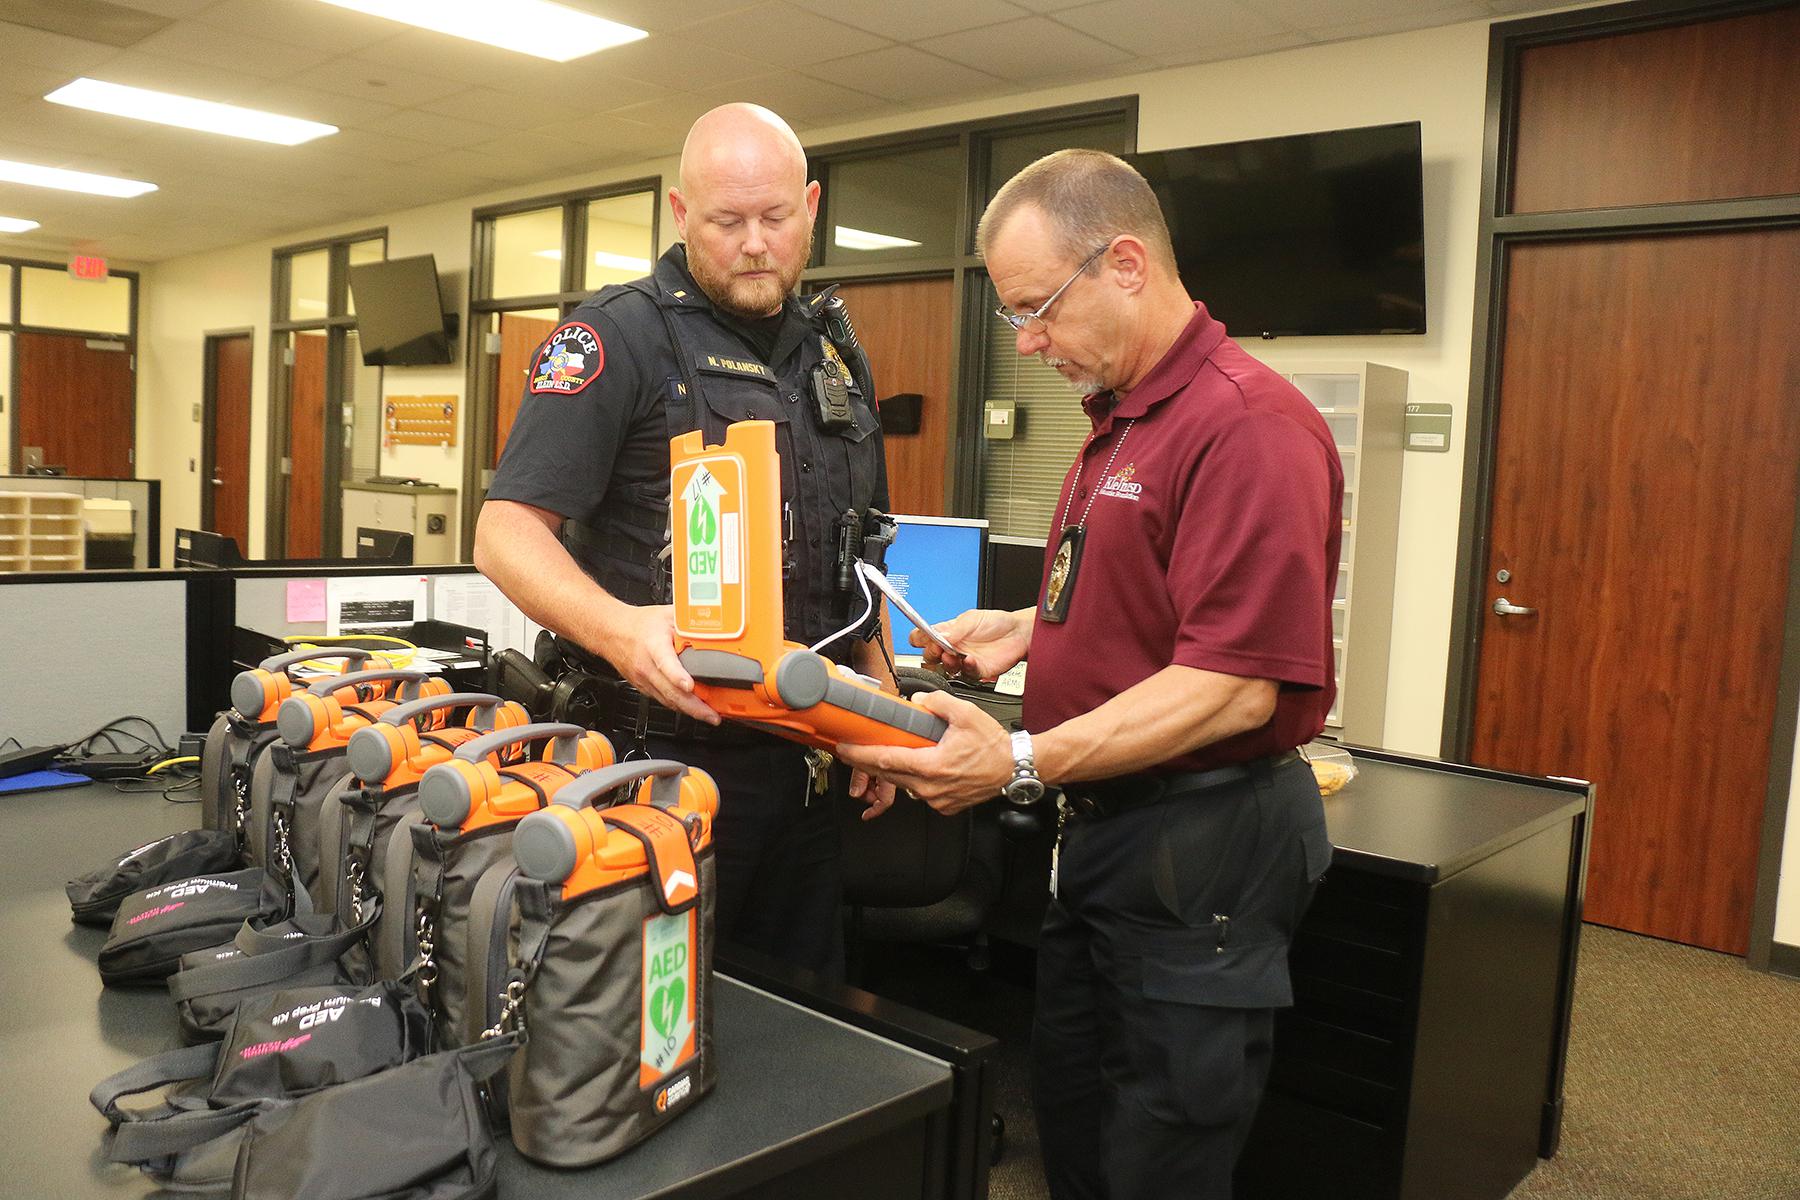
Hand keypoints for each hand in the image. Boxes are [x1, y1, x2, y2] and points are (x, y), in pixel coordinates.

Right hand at [592, 604, 718, 724]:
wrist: (611, 633)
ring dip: (689, 711)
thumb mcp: (667, 615)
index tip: (690, 685)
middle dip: (694, 707)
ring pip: (667, 700)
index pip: (665, 663)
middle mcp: (647, 666)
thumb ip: (690, 620)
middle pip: (670, 691)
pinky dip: (680, 707)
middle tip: (713, 715)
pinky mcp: (643, 688)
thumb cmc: (639, 625)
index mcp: (653, 645)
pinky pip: (663, 700)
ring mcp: (644, 680)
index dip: (678, 676)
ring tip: (710, 717)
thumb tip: (714, 623)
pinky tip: (693, 710)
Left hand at [836, 691, 1010, 814]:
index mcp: (932, 766)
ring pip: (903, 785)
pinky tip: (919, 766)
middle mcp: (931, 787)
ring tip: (890, 754)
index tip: (844, 749)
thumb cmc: (993, 746)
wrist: (1014, 769)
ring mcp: (937, 800)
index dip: (861, 755)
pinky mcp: (944, 806)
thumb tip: (917, 701)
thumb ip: (937, 703)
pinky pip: (920, 793)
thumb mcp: (966, 714)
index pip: (887, 761)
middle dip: (869, 763)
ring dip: (894, 771)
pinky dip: (914, 780)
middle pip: (889, 775)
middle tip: (855, 750)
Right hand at [913, 609, 1028, 681]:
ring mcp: (963, 661)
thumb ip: (955, 628)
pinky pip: (966, 674)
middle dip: (931, 653)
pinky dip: (967, 667)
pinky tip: (971, 659)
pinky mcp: (976, 671)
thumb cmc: (996, 623)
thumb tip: (938, 635)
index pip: (924, 638)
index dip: (918, 640)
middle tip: (937, 648)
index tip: (920, 639)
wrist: (1018, 633)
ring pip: (945, 669)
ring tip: (952, 655)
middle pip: (930, 656)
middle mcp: (953, 648)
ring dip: (947, 663)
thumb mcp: (972, 618)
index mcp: (948, 633)